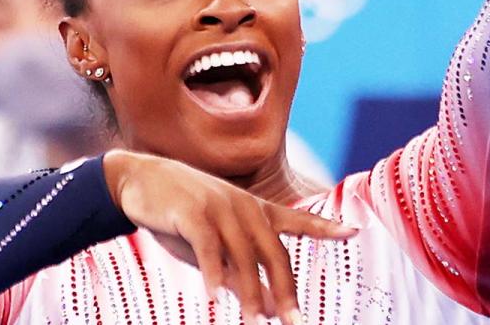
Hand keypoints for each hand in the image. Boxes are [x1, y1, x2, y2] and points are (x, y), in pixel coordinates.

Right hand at [103, 150, 355, 324]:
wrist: (137, 179)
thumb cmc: (179, 214)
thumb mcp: (213, 245)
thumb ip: (240, 272)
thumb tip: (265, 308)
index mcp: (252, 210)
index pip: (296, 219)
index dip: (324, 227)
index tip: (352, 231)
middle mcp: (243, 207)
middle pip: (273, 253)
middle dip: (285, 291)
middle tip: (294, 322)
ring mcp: (219, 207)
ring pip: (244, 257)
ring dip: (250, 294)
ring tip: (255, 323)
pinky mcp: (193, 212)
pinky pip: (209, 249)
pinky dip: (214, 274)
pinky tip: (216, 298)